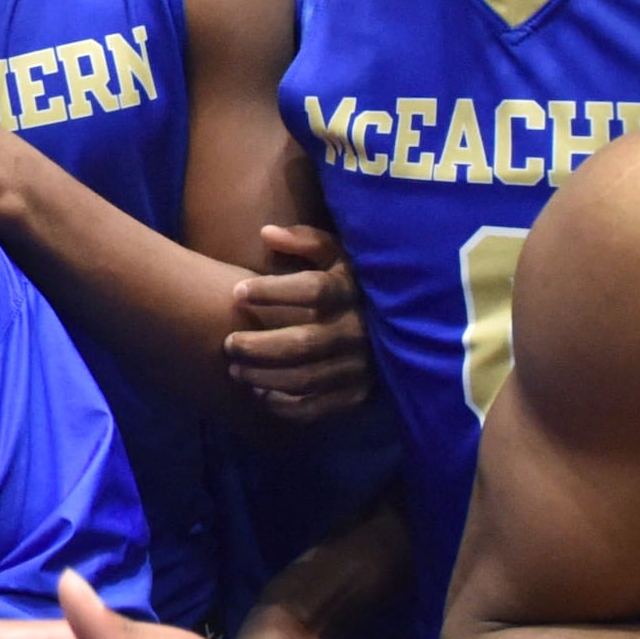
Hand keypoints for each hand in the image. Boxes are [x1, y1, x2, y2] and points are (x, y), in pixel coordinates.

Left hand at [228, 224, 370, 422]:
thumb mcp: (342, 256)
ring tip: (234, 370)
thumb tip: (266, 232)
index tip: (237, 292)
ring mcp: (361, 366)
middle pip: (304, 342)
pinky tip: (261, 394)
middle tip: (228, 344)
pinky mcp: (359, 394)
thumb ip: (307, 242)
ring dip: (264, 376)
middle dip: (259, 346)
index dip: (273, 291)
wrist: (411, 327)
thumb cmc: (358, 285)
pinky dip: (285, 405)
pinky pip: (318, 406)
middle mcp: (358, 330)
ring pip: (306, 378)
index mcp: (352, 291)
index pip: (313, 290)